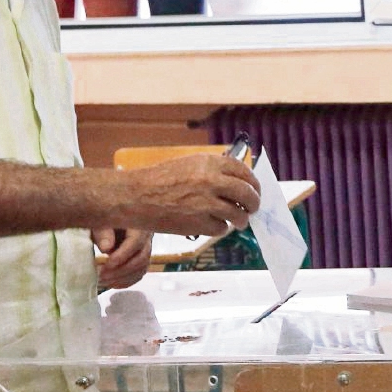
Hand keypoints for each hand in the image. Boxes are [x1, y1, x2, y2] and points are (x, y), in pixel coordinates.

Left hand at [93, 227, 153, 289]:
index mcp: (138, 226)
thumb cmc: (106, 221)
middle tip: (102, 276)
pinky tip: (111, 284)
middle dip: (122, 270)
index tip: (107, 264)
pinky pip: (139, 274)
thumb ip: (103, 233)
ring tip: (103, 281)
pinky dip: (126, 281)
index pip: (136, 242)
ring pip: (141, 268)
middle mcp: (147, 238)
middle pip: (142, 258)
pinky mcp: (142, 260)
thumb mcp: (101, 223)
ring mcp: (146, 250)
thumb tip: (106, 248)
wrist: (111, 223)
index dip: (123, 255)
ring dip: (122, 278)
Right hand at [125, 153, 260, 236]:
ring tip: (239, 222)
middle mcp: (212, 180)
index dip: (253, 183)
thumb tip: (236, 182)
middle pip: (247, 194)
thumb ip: (212, 170)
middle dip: (254, 203)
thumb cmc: (158, 180)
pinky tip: (213, 225)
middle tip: (253, 208)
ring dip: (241, 220)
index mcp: (210, 163)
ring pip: (238, 214)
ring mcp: (207, 203)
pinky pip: (221, 228)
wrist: (135, 196)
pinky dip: (220, 229)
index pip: (244, 172)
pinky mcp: (199, 223)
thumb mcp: (189, 164)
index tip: (255, 190)